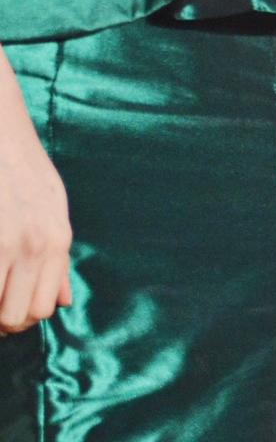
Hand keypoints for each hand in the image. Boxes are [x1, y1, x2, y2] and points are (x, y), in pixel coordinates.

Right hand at [0, 99, 70, 334]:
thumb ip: (58, 254)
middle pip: (17, 316)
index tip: (3, 305)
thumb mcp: (51, 202)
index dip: (19, 314)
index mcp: (57, 237)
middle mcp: (35, 243)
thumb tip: (65, 300)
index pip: (43, 308)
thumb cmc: (20, 164)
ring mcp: (5, 240)